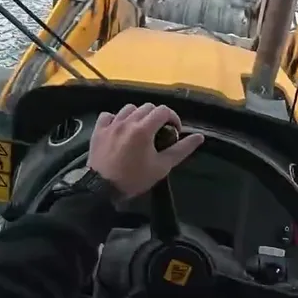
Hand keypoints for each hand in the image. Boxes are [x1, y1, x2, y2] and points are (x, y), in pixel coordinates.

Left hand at [88, 103, 203, 198]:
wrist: (102, 189)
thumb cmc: (134, 179)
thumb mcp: (162, 166)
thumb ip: (181, 149)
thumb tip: (199, 137)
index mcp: (144, 128)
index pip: (164, 110)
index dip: (173, 118)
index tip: (175, 131)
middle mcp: (127, 121)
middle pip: (147, 107)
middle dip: (157, 117)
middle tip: (160, 132)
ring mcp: (111, 124)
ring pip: (129, 109)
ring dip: (138, 115)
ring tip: (141, 130)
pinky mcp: (98, 130)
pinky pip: (109, 115)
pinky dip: (116, 119)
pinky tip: (119, 129)